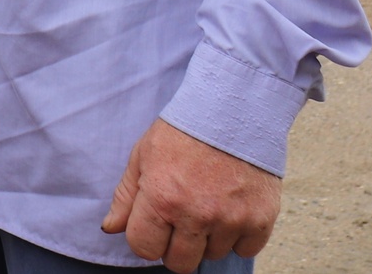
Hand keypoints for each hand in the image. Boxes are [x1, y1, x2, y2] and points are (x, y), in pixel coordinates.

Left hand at [102, 118, 280, 270]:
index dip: (145, 239)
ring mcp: (231, 220)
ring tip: (207, 205)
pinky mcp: (261, 220)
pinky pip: (245, 250)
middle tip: (180, 221)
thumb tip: (111, 228)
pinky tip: (231, 209)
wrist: (232, 113)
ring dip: (208, 239)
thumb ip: (126, 197)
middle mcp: (196, 215)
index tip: (153, 226)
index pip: (144, 249)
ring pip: (213, 256)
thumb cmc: (181, 133)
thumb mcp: (142, 157)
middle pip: (180, 264)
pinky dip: (238, 236)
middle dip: (175, 247)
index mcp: (161, 199)